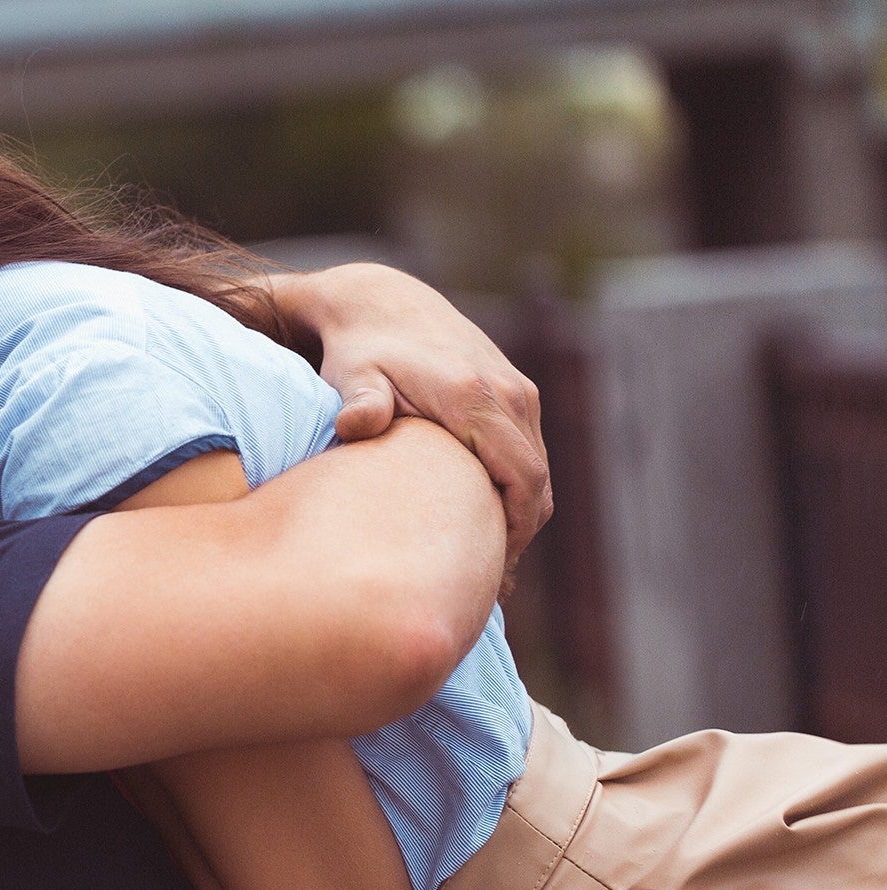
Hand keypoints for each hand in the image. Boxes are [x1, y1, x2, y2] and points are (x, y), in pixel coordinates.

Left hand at [276, 263, 549, 579]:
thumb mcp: (351, 375)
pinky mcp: (516, 391)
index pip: (522, 482)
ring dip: (519, 518)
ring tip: (485, 564)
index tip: (488, 575)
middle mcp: (510, 394)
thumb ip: (359, 402)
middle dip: (518, 537)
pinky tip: (485, 525)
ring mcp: (519, 391)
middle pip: (538, 486)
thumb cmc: (358, 352)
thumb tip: (356, 425)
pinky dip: (518, 493)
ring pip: (538, 473)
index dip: (513, 535)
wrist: (380, 303)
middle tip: (486, 586)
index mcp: (476, 400)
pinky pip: (530, 455)